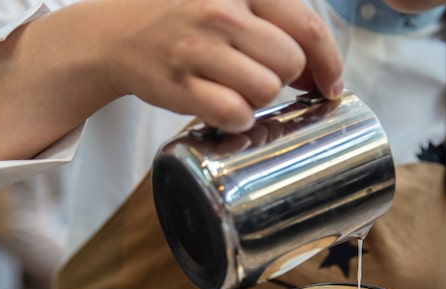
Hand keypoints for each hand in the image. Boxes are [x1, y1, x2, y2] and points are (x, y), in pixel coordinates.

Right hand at [98, 0, 343, 131]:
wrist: (113, 34)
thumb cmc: (182, 18)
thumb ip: (274, 21)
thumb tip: (320, 70)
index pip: (309, 27)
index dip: (329, 63)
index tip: (331, 85)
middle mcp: (221, 10)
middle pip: (290, 63)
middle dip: (285, 79)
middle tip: (263, 79)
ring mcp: (197, 48)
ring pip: (266, 90)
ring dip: (259, 99)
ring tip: (236, 89)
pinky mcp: (179, 84)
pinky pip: (233, 114)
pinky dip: (237, 120)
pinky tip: (226, 111)